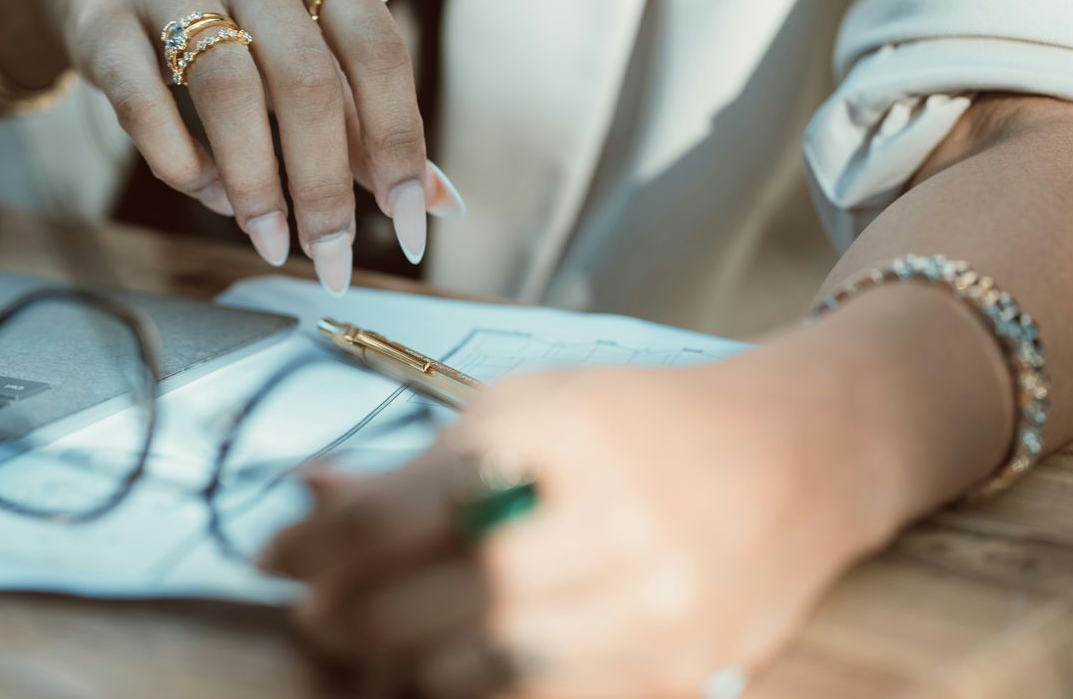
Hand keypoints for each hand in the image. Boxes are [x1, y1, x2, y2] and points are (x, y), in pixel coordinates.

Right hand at [0, 0, 464, 292]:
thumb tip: (441, 204)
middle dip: (326, 189)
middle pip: (306, 82)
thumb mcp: (305, 33)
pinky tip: (208, 194)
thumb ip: (368, 113)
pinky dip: (183, 164)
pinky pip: (146, 103)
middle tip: (332, 259)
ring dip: (257, 186)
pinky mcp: (104, 18)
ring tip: (271, 241)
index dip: (401, 143)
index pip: (377, 52)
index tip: (409, 222)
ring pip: (229, 92)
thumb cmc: (226, 5)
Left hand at [260, 358, 903, 697]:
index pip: (396, 512)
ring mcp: (650, 614)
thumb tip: (314, 496)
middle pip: (433, 601)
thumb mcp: (531, 402)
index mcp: (559, 439)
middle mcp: (610, 529)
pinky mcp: (673, 676)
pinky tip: (442, 674)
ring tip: (368, 650)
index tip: (276, 554)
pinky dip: (473, 698)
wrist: (796, 460)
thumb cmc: (648, 422)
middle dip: (347, 616)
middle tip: (314, 613)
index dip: (314, 543)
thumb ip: (420, 460)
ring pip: (481, 675)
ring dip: (399, 670)